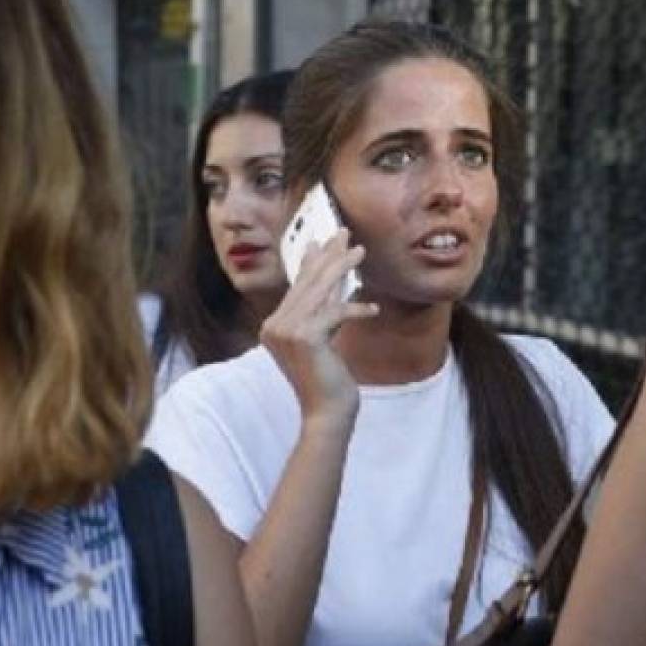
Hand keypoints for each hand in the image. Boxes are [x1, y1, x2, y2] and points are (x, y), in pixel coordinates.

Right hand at [259, 228, 378, 432]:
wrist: (326, 413)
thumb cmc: (327, 380)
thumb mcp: (324, 337)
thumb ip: (323, 309)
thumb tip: (333, 281)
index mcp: (273, 326)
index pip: (297, 286)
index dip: (312, 261)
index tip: (324, 240)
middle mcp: (273, 326)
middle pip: (307, 283)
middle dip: (329, 256)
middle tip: (346, 233)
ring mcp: (285, 332)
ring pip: (319, 291)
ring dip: (342, 268)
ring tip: (361, 251)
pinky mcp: (304, 338)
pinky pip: (334, 312)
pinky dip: (355, 309)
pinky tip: (372, 309)